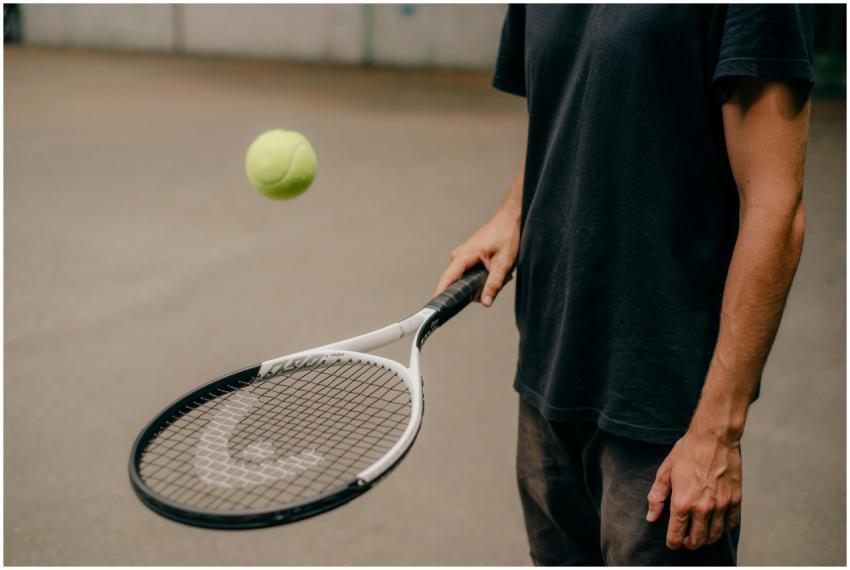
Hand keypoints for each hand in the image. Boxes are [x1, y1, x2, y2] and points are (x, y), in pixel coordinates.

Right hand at [434, 208, 518, 306]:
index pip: (448, 278)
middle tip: (495, 283)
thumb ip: (493, 285)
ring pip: (467, 278)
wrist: (512, 218)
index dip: (441, 293)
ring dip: (481, 281)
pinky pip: (470, 272)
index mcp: (465, 255)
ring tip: (497, 272)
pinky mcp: (469, 255)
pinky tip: (494, 268)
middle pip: (459, 282)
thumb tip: (485, 302)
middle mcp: (460, 255)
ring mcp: (464, 254)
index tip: (436, 306)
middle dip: (476, 289)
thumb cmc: (507, 235)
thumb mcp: (503, 264)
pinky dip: (482, 275)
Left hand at [646, 427, 742, 550]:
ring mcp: (722, 505)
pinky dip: (723, 529)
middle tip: (685, 539)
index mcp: (683, 502)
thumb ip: (657, 497)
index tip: (672, 543)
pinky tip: (717, 524)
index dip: (672, 542)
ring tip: (699, 533)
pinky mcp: (735, 500)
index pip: (676, 535)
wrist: (714, 438)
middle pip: (697, 540)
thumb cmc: (687, 452)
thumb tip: (651, 517)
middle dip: (689, 544)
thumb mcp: (665, 472)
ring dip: (705, 539)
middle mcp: (703, 508)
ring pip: (714, 536)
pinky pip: (731, 524)